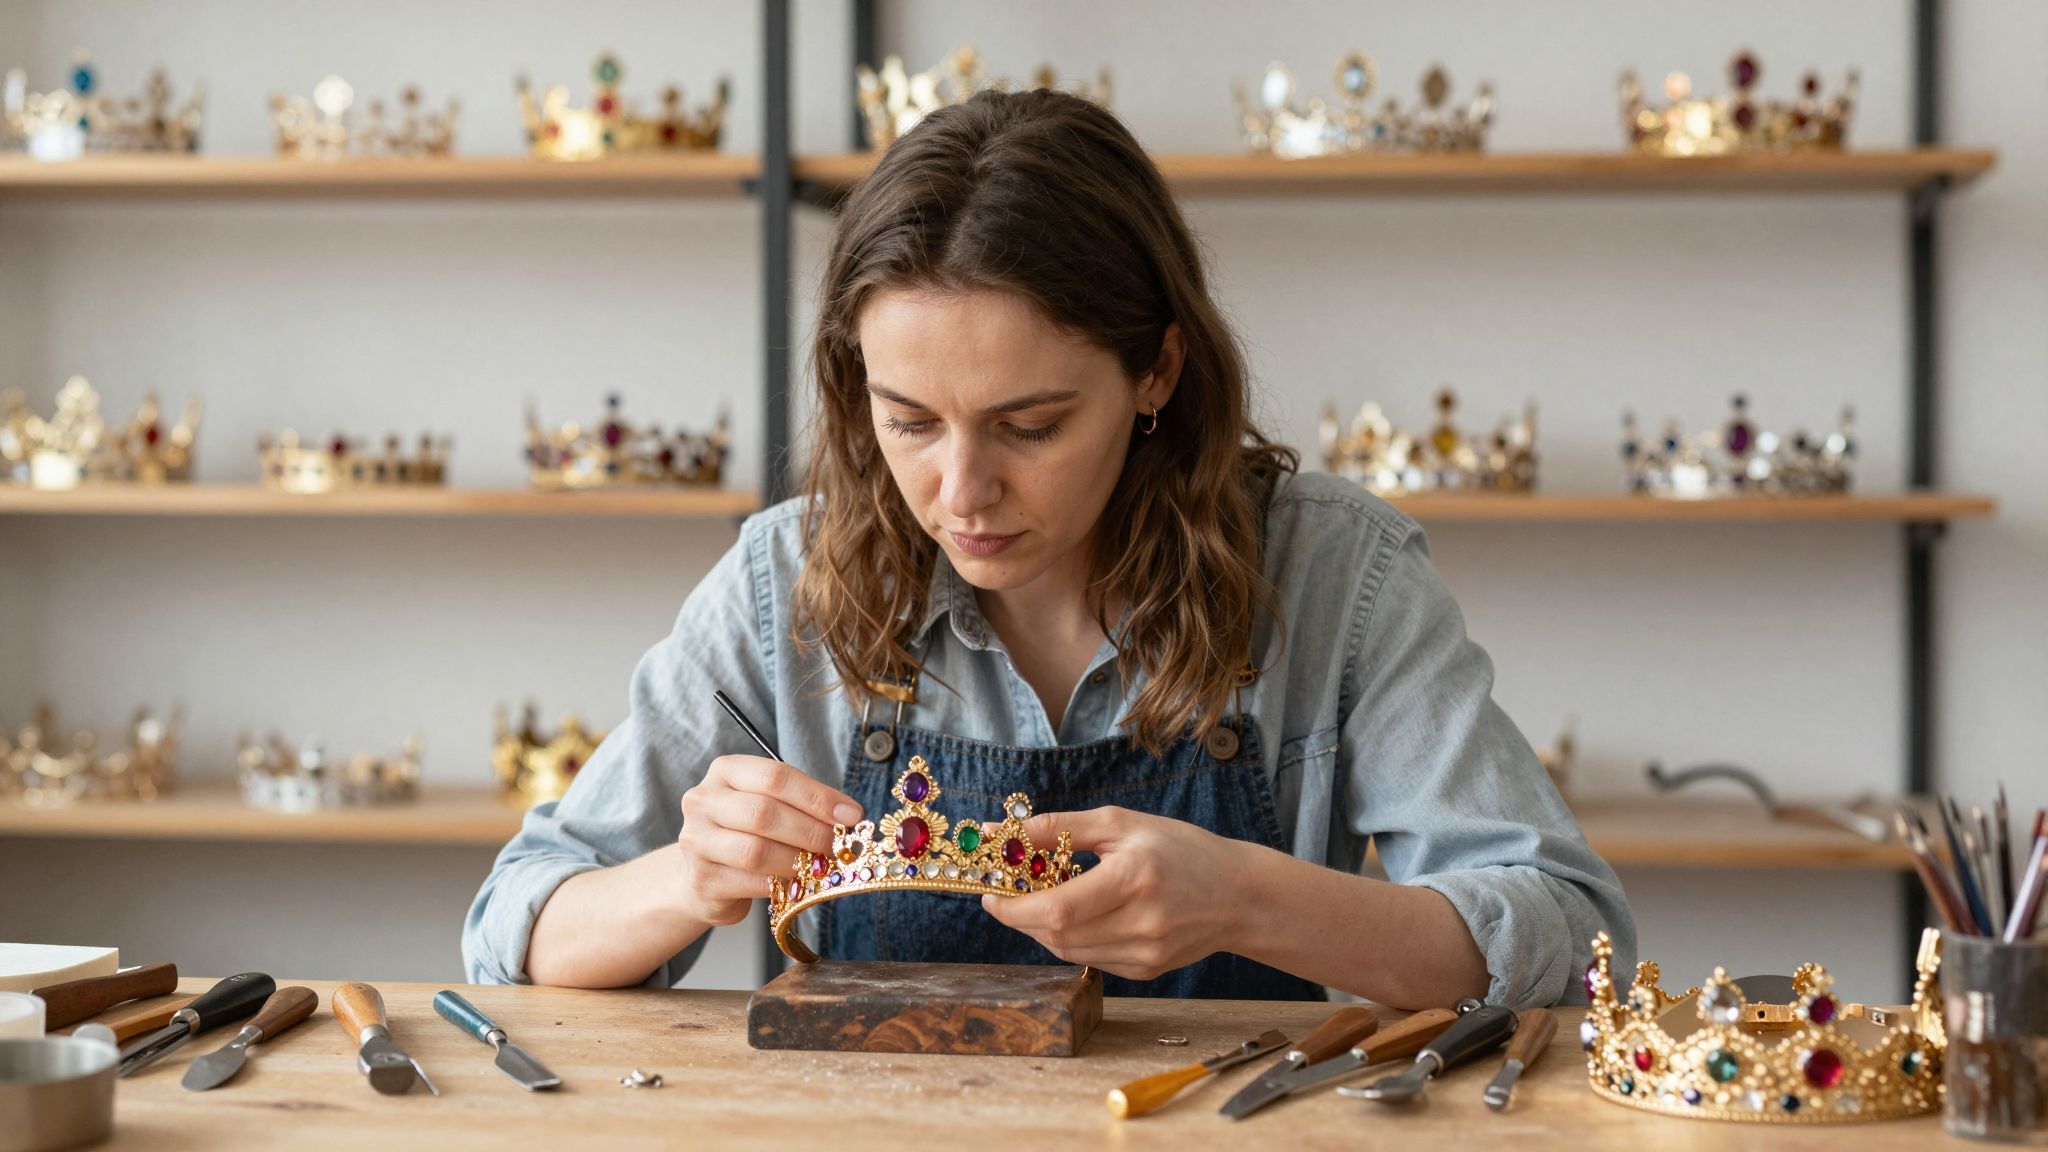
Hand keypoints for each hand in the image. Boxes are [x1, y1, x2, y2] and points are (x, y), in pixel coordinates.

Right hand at [676, 755, 863, 926]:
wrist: (704, 877)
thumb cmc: (747, 833)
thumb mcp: (770, 805)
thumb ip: (802, 805)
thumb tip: (849, 817)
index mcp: (726, 772)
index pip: (775, 776)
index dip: (818, 797)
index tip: (851, 815)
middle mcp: (703, 801)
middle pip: (764, 812)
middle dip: (812, 830)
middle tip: (840, 845)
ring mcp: (696, 840)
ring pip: (756, 851)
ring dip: (798, 860)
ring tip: (821, 865)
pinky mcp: (702, 879)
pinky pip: (750, 882)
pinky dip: (781, 883)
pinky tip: (797, 882)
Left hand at [981, 806, 1252, 980]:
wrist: (1237, 895)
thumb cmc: (1180, 850)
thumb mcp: (1121, 824)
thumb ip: (1058, 827)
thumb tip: (999, 831)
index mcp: (1134, 878)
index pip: (1057, 909)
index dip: (1013, 907)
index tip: (990, 892)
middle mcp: (1141, 922)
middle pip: (1056, 934)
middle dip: (1020, 916)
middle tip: (1008, 893)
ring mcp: (1145, 953)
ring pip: (1067, 951)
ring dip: (1041, 928)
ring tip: (1041, 900)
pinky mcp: (1145, 971)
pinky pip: (1089, 959)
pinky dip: (1070, 939)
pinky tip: (1077, 916)